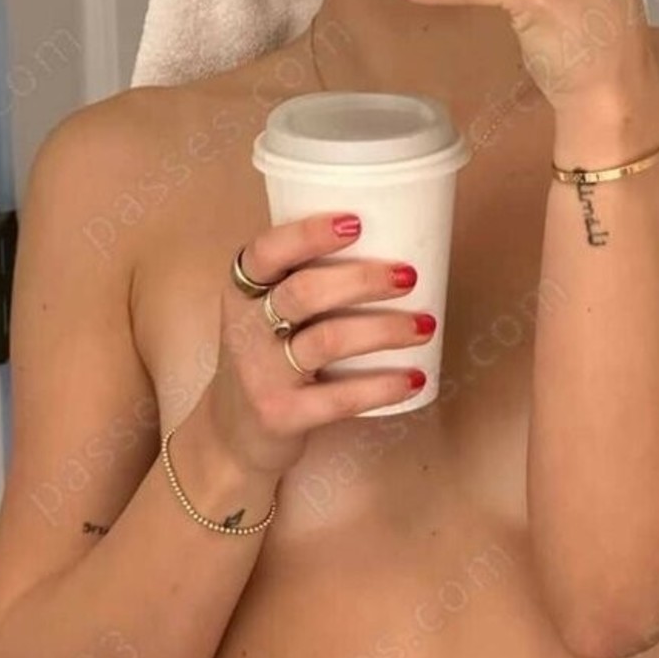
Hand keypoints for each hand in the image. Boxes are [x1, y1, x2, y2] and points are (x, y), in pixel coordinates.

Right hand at [207, 212, 431, 476]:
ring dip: (384, 330)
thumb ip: (304, 280)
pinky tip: (414, 378)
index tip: (356, 223)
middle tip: (408, 275)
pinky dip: (382, 386)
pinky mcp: (280, 414)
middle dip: (362, 280)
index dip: (309, 234)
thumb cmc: (268, 357)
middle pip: (304, 293)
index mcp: (242, 291)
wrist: (233, 434)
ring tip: (425, 325)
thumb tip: (390, 240)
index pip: (267, 252)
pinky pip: (339, 398)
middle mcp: (246, 328)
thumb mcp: (265, 314)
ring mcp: (261, 374)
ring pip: (327, 341)